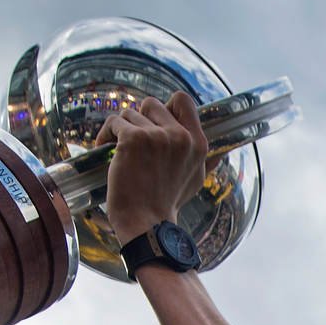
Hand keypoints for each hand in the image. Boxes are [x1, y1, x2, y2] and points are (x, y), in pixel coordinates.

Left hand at [92, 93, 207, 245]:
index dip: (165, 107)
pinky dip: (105, 135)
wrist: (147, 224)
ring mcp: (156, 136)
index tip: (154, 122)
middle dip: (139, 120)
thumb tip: (220, 154)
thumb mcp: (196, 180)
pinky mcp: (133, 140)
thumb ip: (205, 161)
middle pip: (152, 104)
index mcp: (197, 143)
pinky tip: (105, 149)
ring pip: (129, 114)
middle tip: (133, 142)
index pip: (182, 100)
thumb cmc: (167, 205)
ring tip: (119, 152)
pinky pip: (114, 122)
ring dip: (121, 130)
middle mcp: (180, 136)